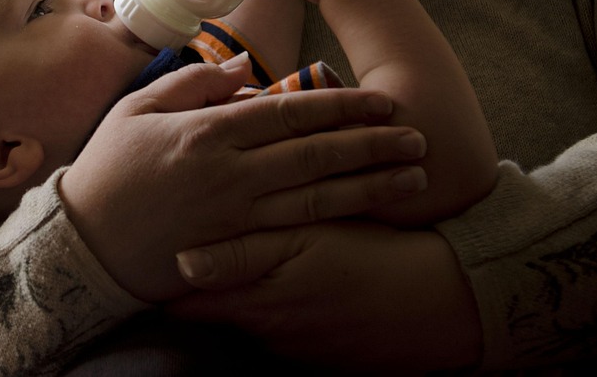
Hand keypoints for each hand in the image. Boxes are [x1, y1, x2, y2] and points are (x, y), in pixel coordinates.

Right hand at [59, 55, 429, 302]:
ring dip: (369, 187)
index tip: (381, 100)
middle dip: (371, 145)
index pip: (289, 114)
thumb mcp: (139, 108)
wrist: (80, 245)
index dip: (340, 105)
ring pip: (315, 201)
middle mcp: (228, 176)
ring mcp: (233, 219)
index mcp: (207, 133)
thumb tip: (246, 72)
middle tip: (418, 136)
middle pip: (315, 157)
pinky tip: (367, 219)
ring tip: (412, 177)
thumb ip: (195, 83)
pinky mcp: (232, 253)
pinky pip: (293, 238)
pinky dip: (335, 228)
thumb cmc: (108, 168)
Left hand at [169, 222, 482, 372]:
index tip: (156, 248)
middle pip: (213, 311)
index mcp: (255, 304)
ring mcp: (294, 350)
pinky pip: (282, 330)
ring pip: (248, 318)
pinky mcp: (319, 355)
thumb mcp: (307, 242)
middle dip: (203, 283)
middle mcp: (266, 336)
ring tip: (252, 254)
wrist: (441, 302)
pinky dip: (279, 306)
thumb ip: (242, 253)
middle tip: (192, 242)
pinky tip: (294, 281)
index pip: (186, 303)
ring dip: (244, 292)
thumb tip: (180, 262)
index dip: (166, 278)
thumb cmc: (372, 258)